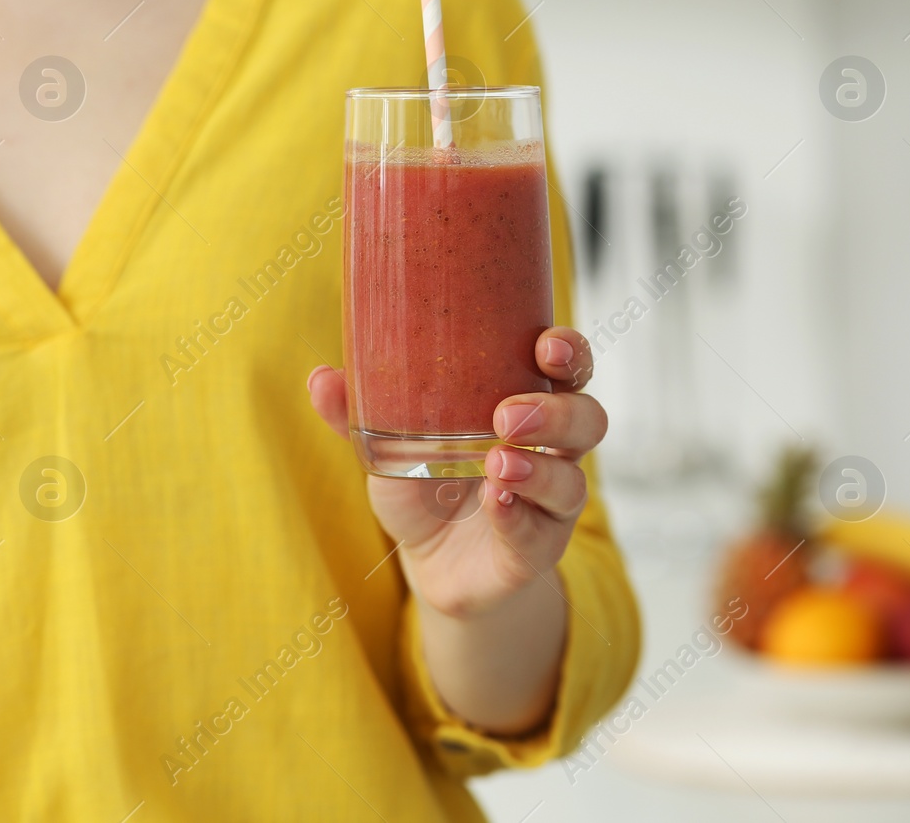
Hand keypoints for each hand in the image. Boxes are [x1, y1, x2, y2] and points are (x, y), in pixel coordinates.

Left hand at [307, 327, 605, 619]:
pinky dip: (518, 515)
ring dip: (539, 468)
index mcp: (528, 404)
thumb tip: (322, 377)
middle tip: (507, 414)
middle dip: (555, 411)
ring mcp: (550, 502)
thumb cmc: (426, 484)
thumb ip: (359, 413)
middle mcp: (552, 450)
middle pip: (587, 419)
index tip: (545, 346)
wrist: (429, 562)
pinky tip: (497, 503)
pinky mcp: (537, 548)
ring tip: (497, 462)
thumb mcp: (389, 444)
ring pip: (572, 479)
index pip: (568, 369)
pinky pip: (540, 532)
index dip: (568, 352)